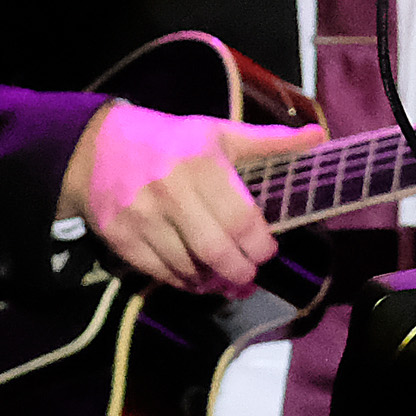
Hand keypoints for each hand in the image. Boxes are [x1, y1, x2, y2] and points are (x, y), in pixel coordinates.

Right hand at [58, 99, 322, 294]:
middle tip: (249, 274)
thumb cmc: (170, 141)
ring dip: (213, 281)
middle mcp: (170, 190)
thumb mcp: (218, 133)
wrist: (97, 147)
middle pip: (217, 252)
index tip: (266, 250)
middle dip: (241, 272)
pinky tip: (196, 276)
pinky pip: (161, 274)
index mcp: (201, 162)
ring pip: (189, 269)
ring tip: (225, 278)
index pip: (242, 221)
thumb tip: (318, 136)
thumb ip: (268, 141)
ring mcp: (141, 217)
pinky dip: (184, 282)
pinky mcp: (120, 237)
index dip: (260, 245)